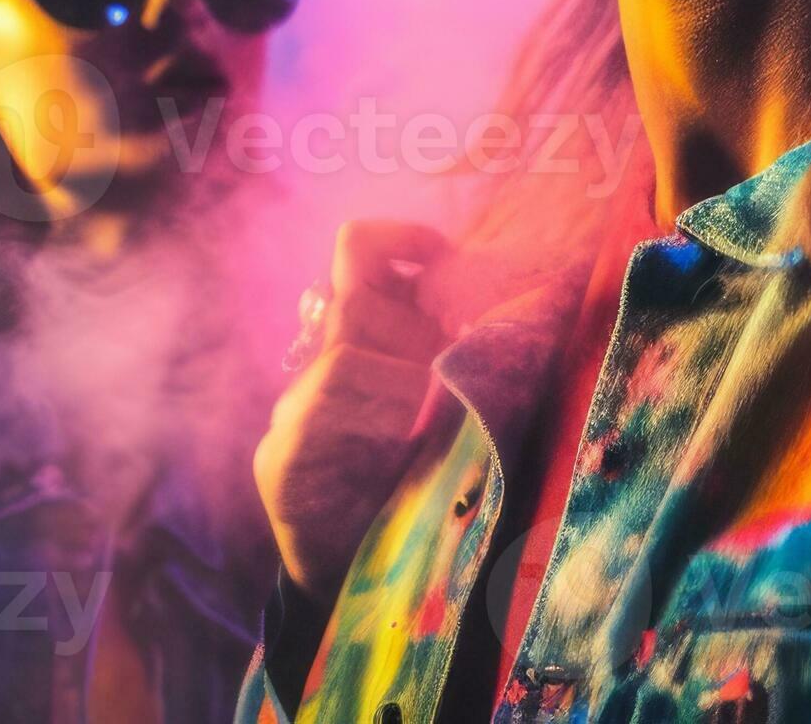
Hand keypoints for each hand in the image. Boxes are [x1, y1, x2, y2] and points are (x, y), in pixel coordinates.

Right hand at [254, 220, 449, 600]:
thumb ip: (460, 351)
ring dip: (402, 381)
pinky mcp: (280, 458)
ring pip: (345, 354)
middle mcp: (318, 364)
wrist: (363, 571)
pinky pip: (321, 409)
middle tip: (438, 378)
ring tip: (418, 423)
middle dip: (414, 333)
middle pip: (357, 303)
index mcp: (362, 339)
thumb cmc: (418, 476)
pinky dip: (374, 418)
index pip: (357, 255)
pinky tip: (396, 444)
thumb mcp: (448, 399)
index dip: (396, 239)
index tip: (441, 250)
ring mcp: (291, 411)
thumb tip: (531, 296)